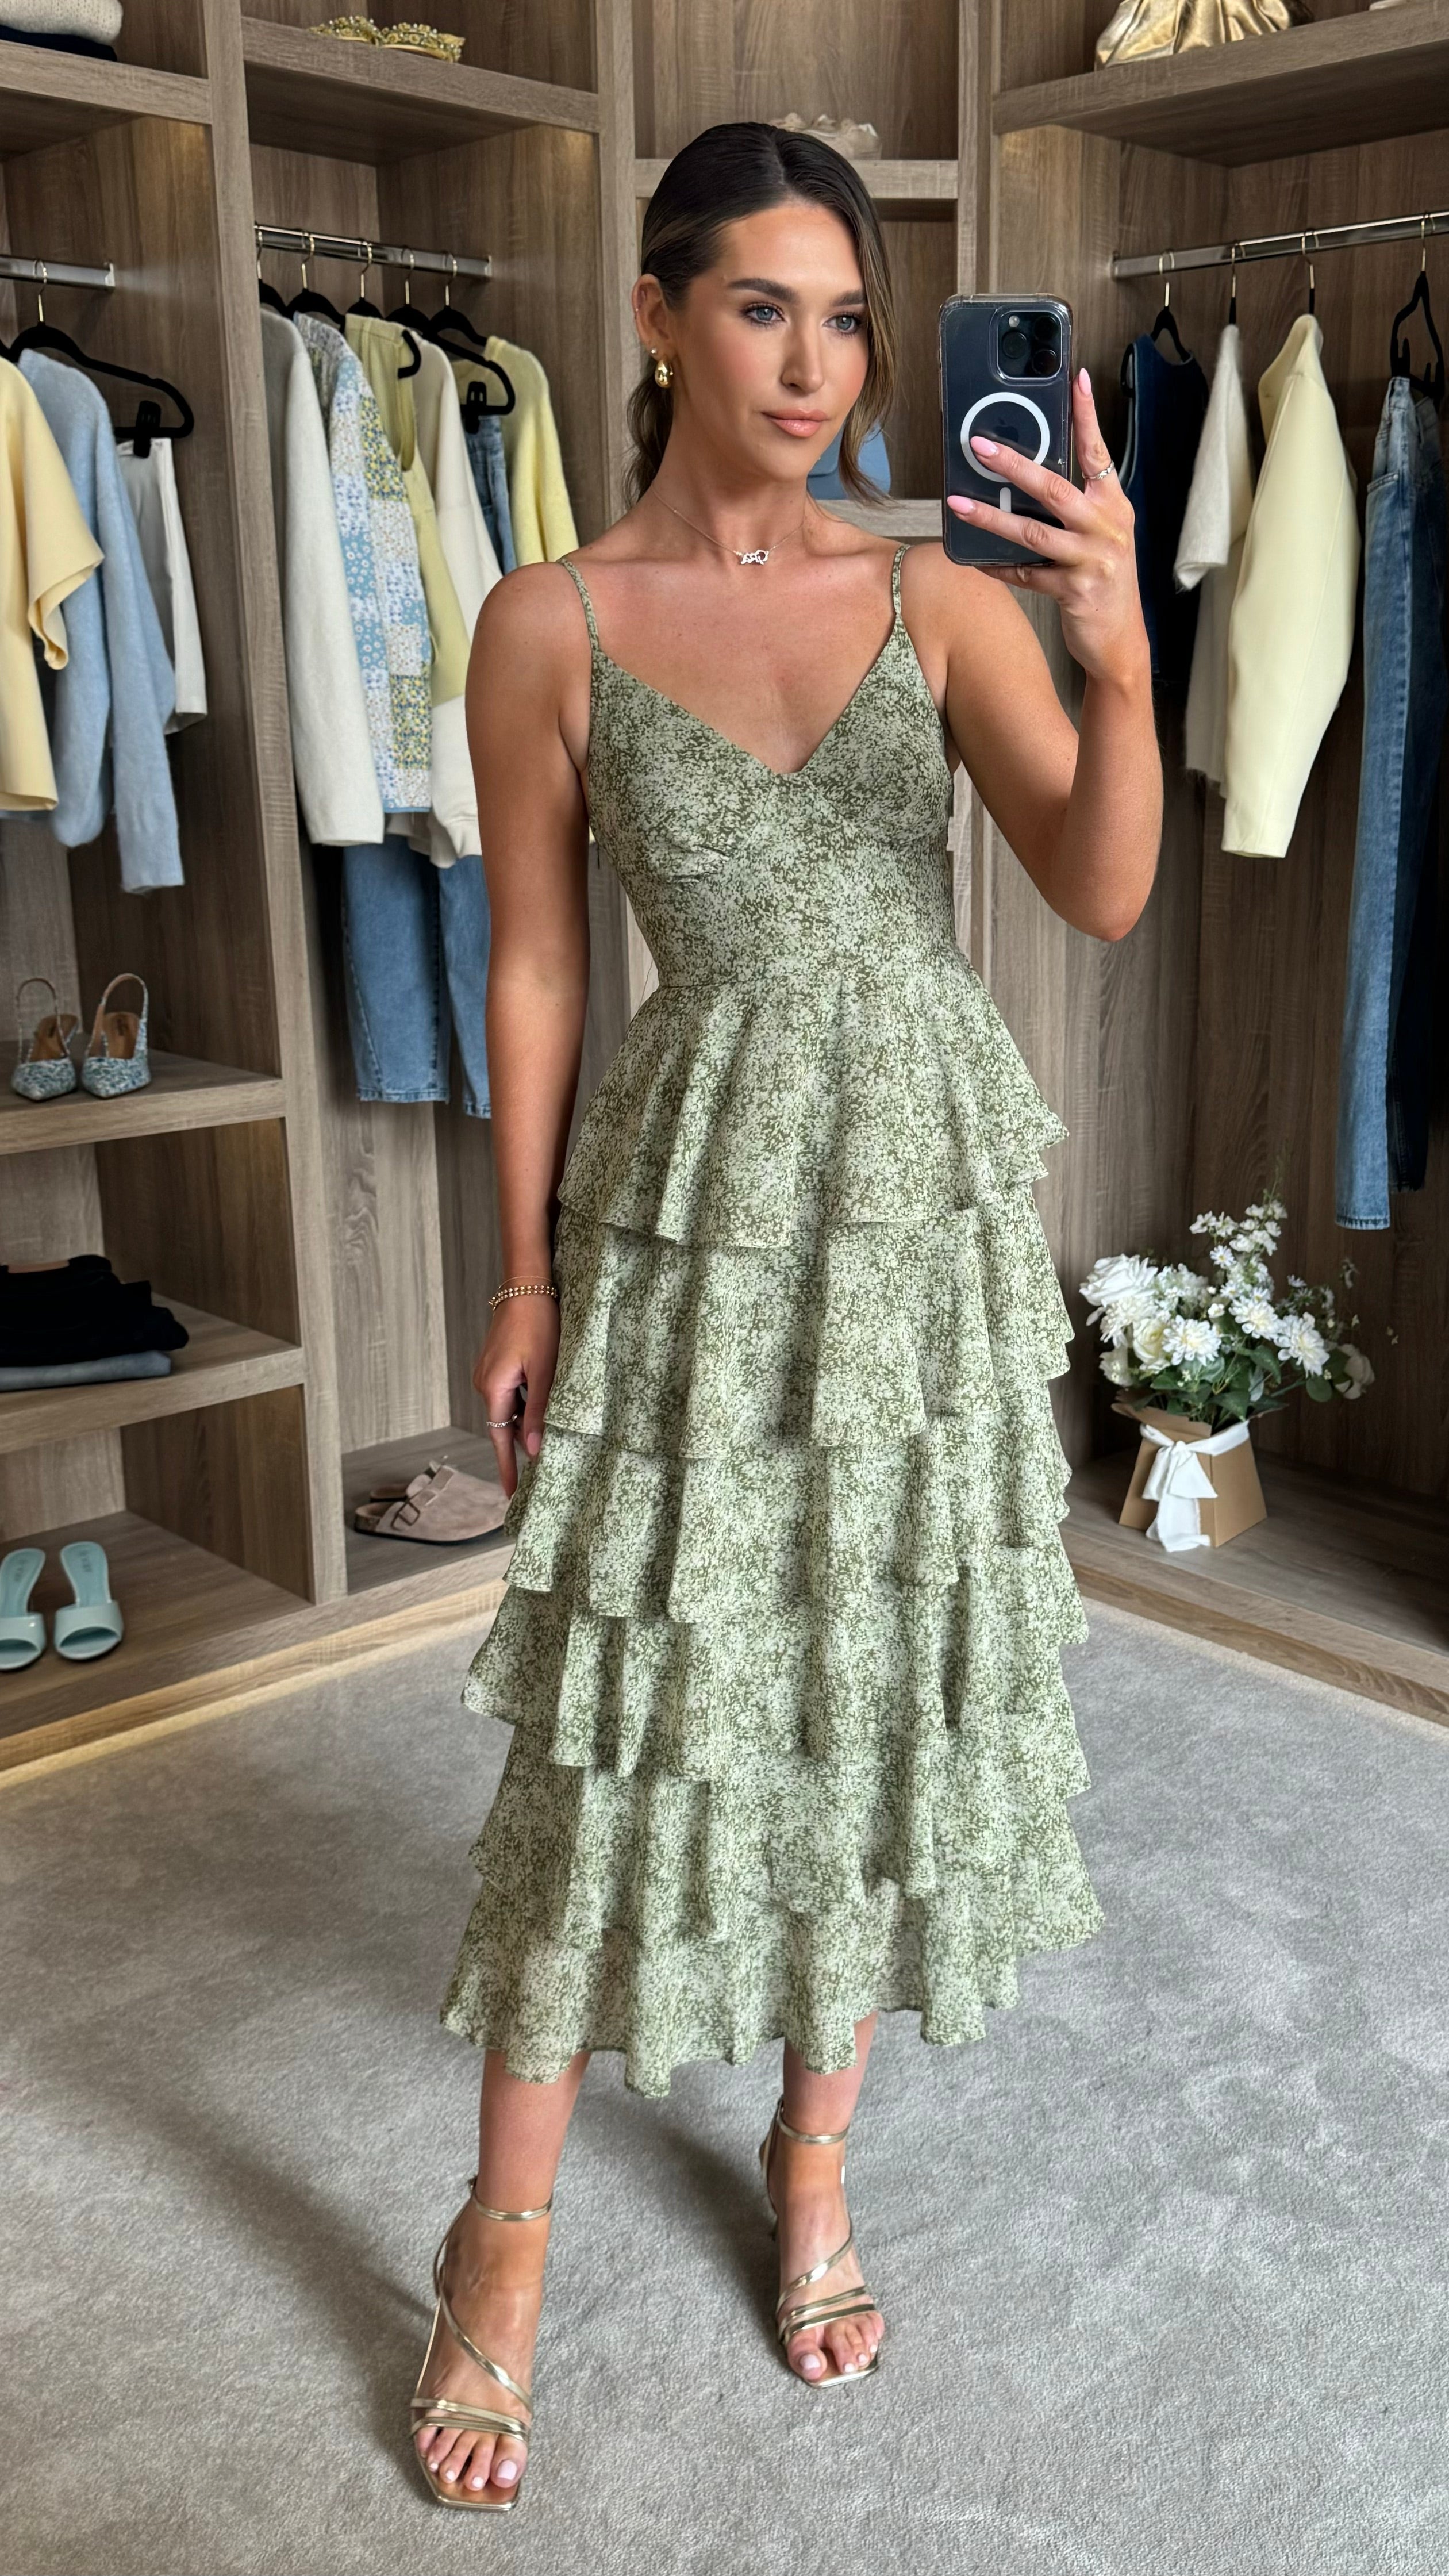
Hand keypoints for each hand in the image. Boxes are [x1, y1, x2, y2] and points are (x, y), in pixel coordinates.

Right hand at [473, 1295, 558, 1495]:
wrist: (527, 1284)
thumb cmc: (538, 1323)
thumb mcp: (546, 1370)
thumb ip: (539, 1411)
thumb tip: (533, 1449)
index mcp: (493, 1387)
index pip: (499, 1438)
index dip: (507, 1468)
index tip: (511, 1494)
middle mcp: (485, 1382)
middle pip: (505, 1424)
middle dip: (523, 1443)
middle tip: (547, 1463)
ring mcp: (489, 1372)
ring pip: (510, 1408)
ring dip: (528, 1419)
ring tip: (553, 1425)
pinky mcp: (498, 1363)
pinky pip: (511, 1392)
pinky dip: (526, 1402)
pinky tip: (545, 1399)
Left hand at [946, 366, 1148, 690]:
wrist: (1121, 641)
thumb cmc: (1105, 582)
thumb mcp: (1100, 536)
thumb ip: (1075, 508)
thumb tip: (1027, 481)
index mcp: (1114, 505)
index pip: (1098, 451)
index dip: (1086, 415)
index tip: (1074, 379)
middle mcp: (1106, 526)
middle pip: (1054, 487)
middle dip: (1013, 464)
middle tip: (979, 445)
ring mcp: (1092, 560)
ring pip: (1032, 532)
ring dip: (990, 518)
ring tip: (958, 503)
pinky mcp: (1075, 592)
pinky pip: (1026, 574)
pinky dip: (998, 566)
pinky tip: (975, 559)